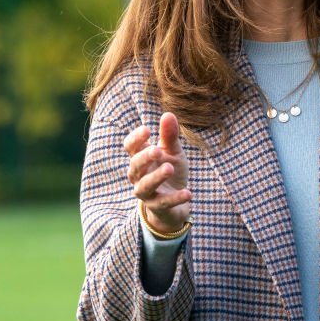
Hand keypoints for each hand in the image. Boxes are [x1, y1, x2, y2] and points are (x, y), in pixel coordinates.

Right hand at [124, 113, 190, 233]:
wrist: (176, 201)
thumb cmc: (170, 171)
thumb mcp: (173, 152)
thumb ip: (170, 136)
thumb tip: (168, 114)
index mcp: (140, 158)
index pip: (130, 147)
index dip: (136, 139)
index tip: (147, 129)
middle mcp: (139, 176)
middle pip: (135, 166)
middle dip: (145, 157)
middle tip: (158, 150)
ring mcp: (146, 193)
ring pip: (145, 185)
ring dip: (156, 176)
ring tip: (170, 168)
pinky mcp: (157, 207)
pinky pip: (164, 203)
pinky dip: (175, 198)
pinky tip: (188, 193)